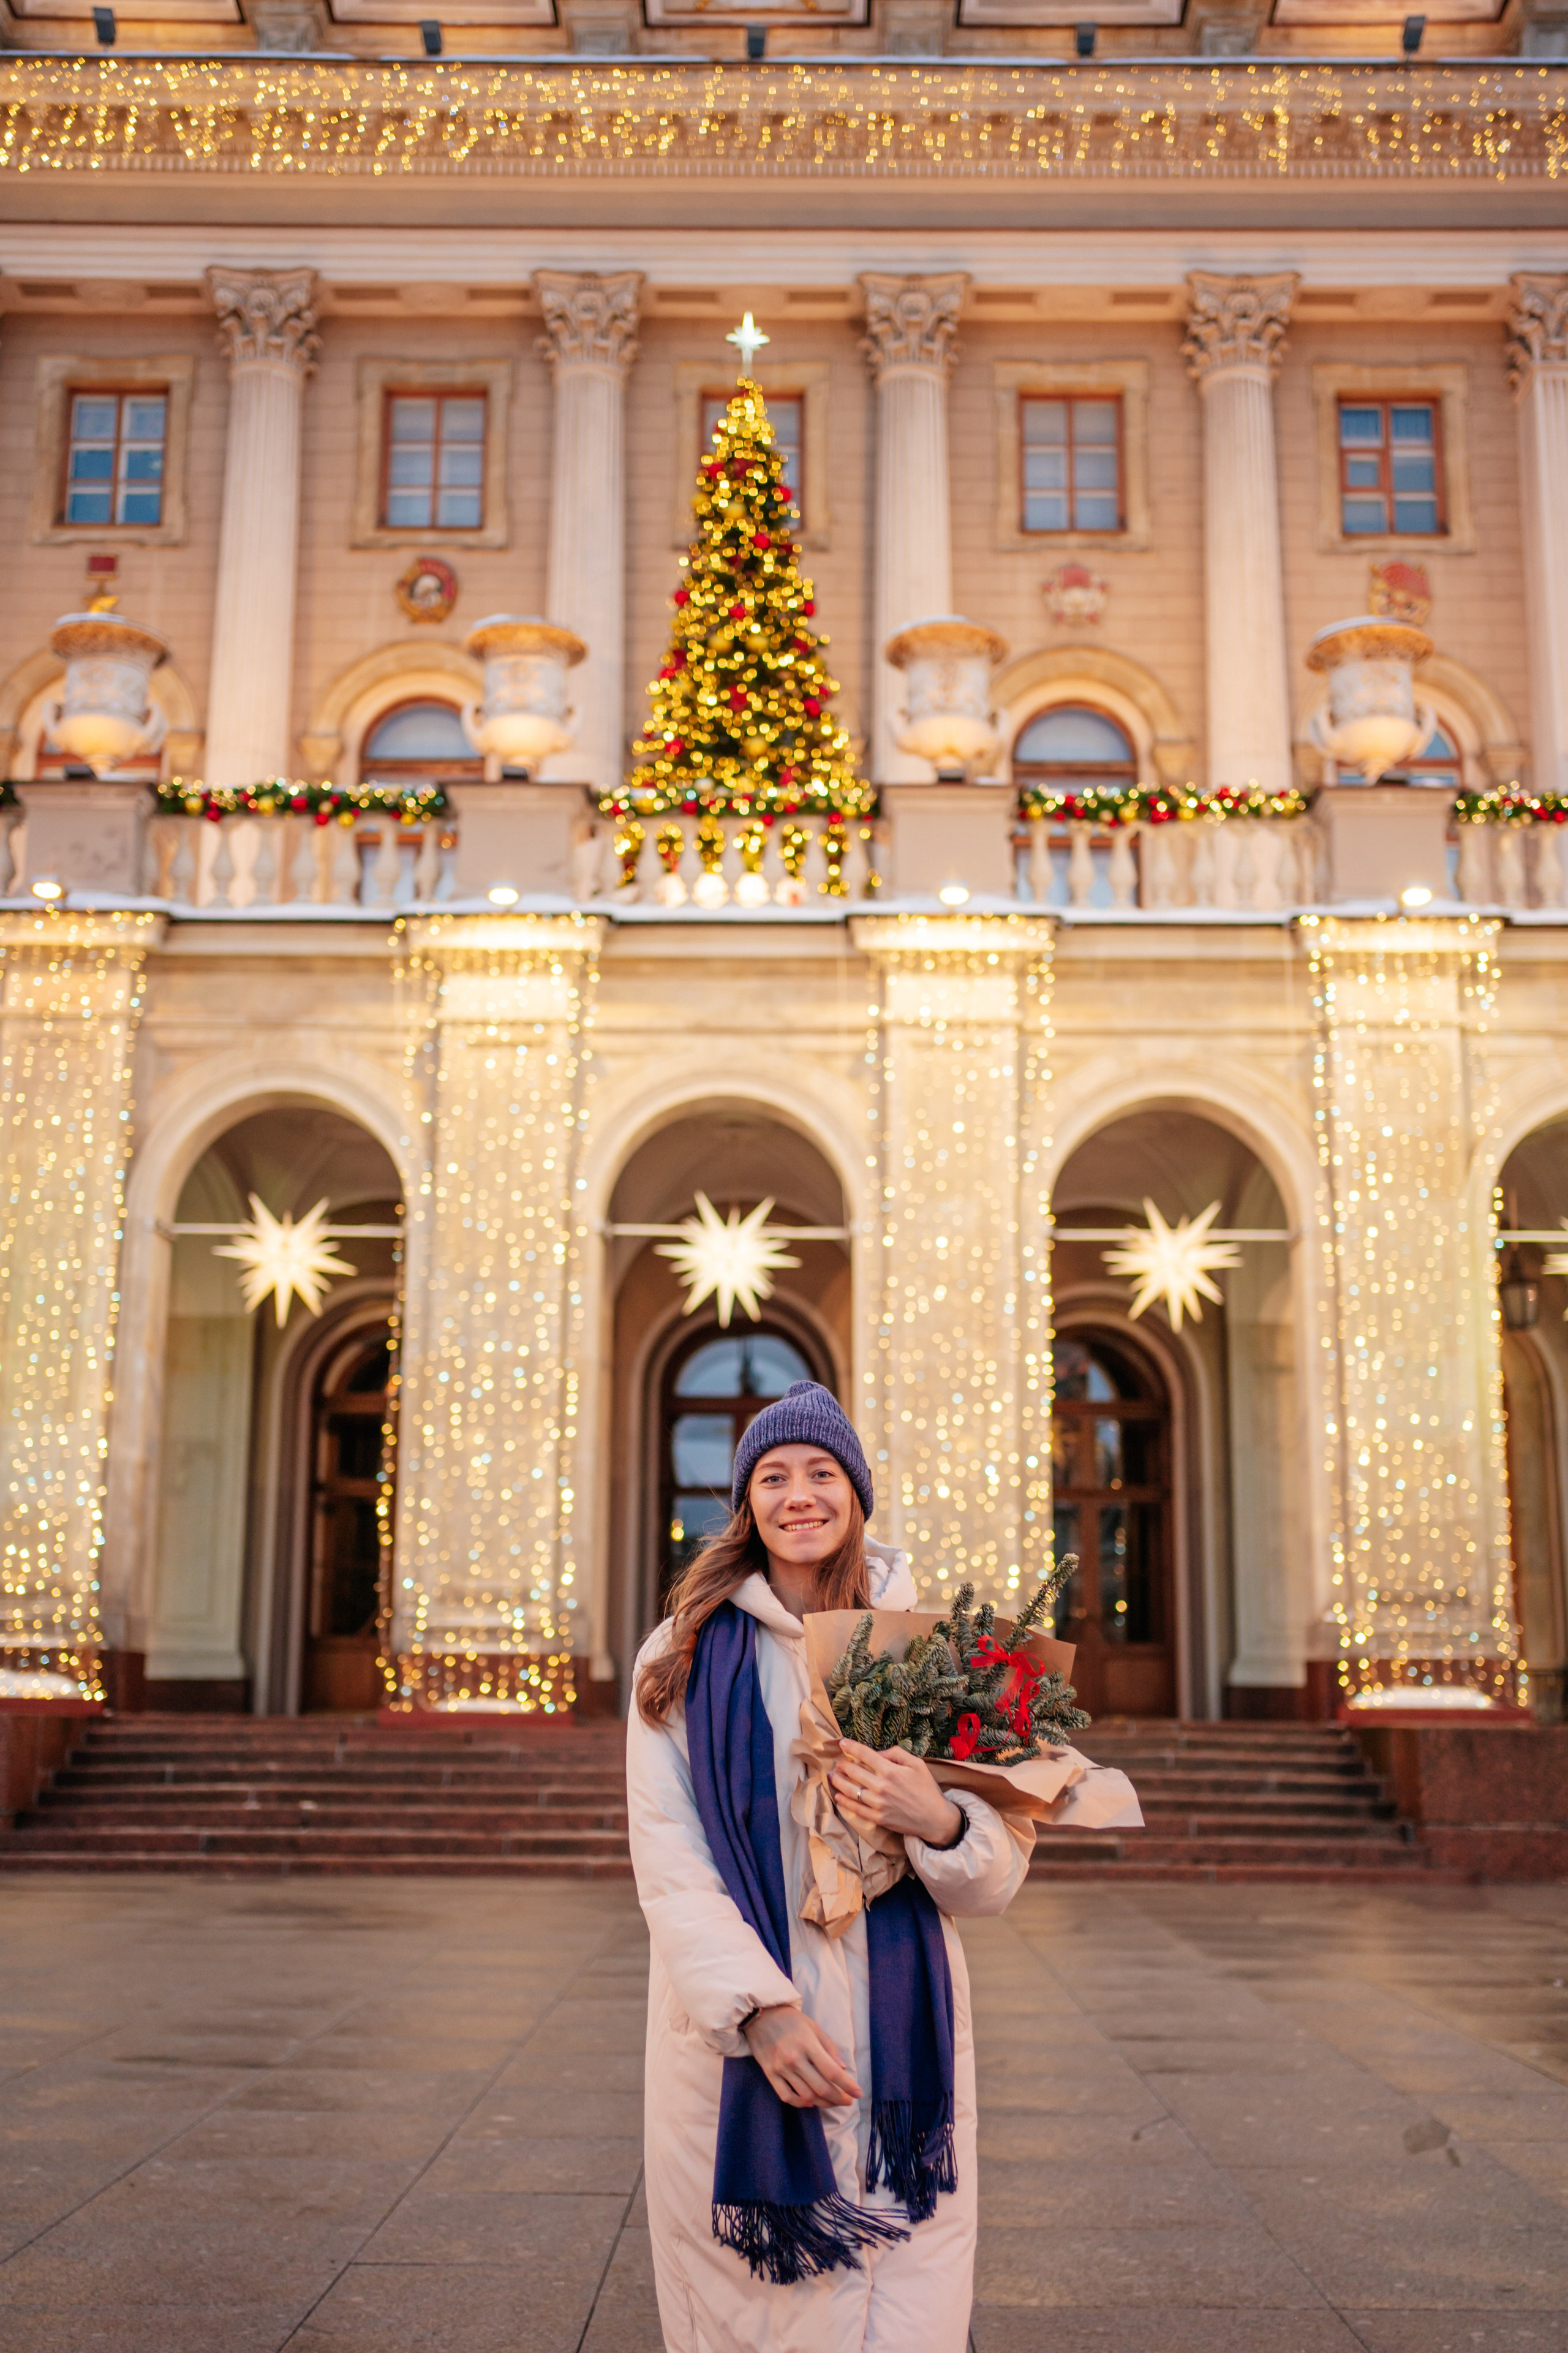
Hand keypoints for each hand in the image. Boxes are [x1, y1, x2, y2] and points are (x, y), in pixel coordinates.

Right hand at [743, 2004, 862, 2108]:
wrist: (760, 2014)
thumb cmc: (791, 2019)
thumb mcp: (813, 2027)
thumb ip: (829, 2048)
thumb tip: (842, 2069)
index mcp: (808, 2044)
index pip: (832, 2071)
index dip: (847, 2085)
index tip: (858, 2093)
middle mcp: (794, 2058)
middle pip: (821, 2087)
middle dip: (838, 2098)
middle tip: (847, 2101)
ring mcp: (781, 2068)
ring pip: (806, 2096)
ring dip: (823, 2103)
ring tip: (832, 2102)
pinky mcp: (770, 2074)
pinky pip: (786, 2096)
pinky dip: (800, 2103)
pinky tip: (810, 2102)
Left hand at [829, 1739, 963, 1846]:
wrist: (935, 1819)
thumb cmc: (927, 1789)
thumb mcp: (917, 1764)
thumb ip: (897, 1754)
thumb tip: (877, 1753)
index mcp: (891, 1771)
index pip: (865, 1755)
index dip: (851, 1747)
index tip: (842, 1743)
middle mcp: (881, 1786)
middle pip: (854, 1772)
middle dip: (842, 1765)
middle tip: (838, 1763)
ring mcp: (878, 1804)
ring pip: (851, 1790)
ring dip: (838, 1782)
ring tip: (832, 1776)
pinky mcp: (878, 1818)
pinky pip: (856, 1809)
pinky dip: (844, 1802)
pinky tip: (838, 1796)